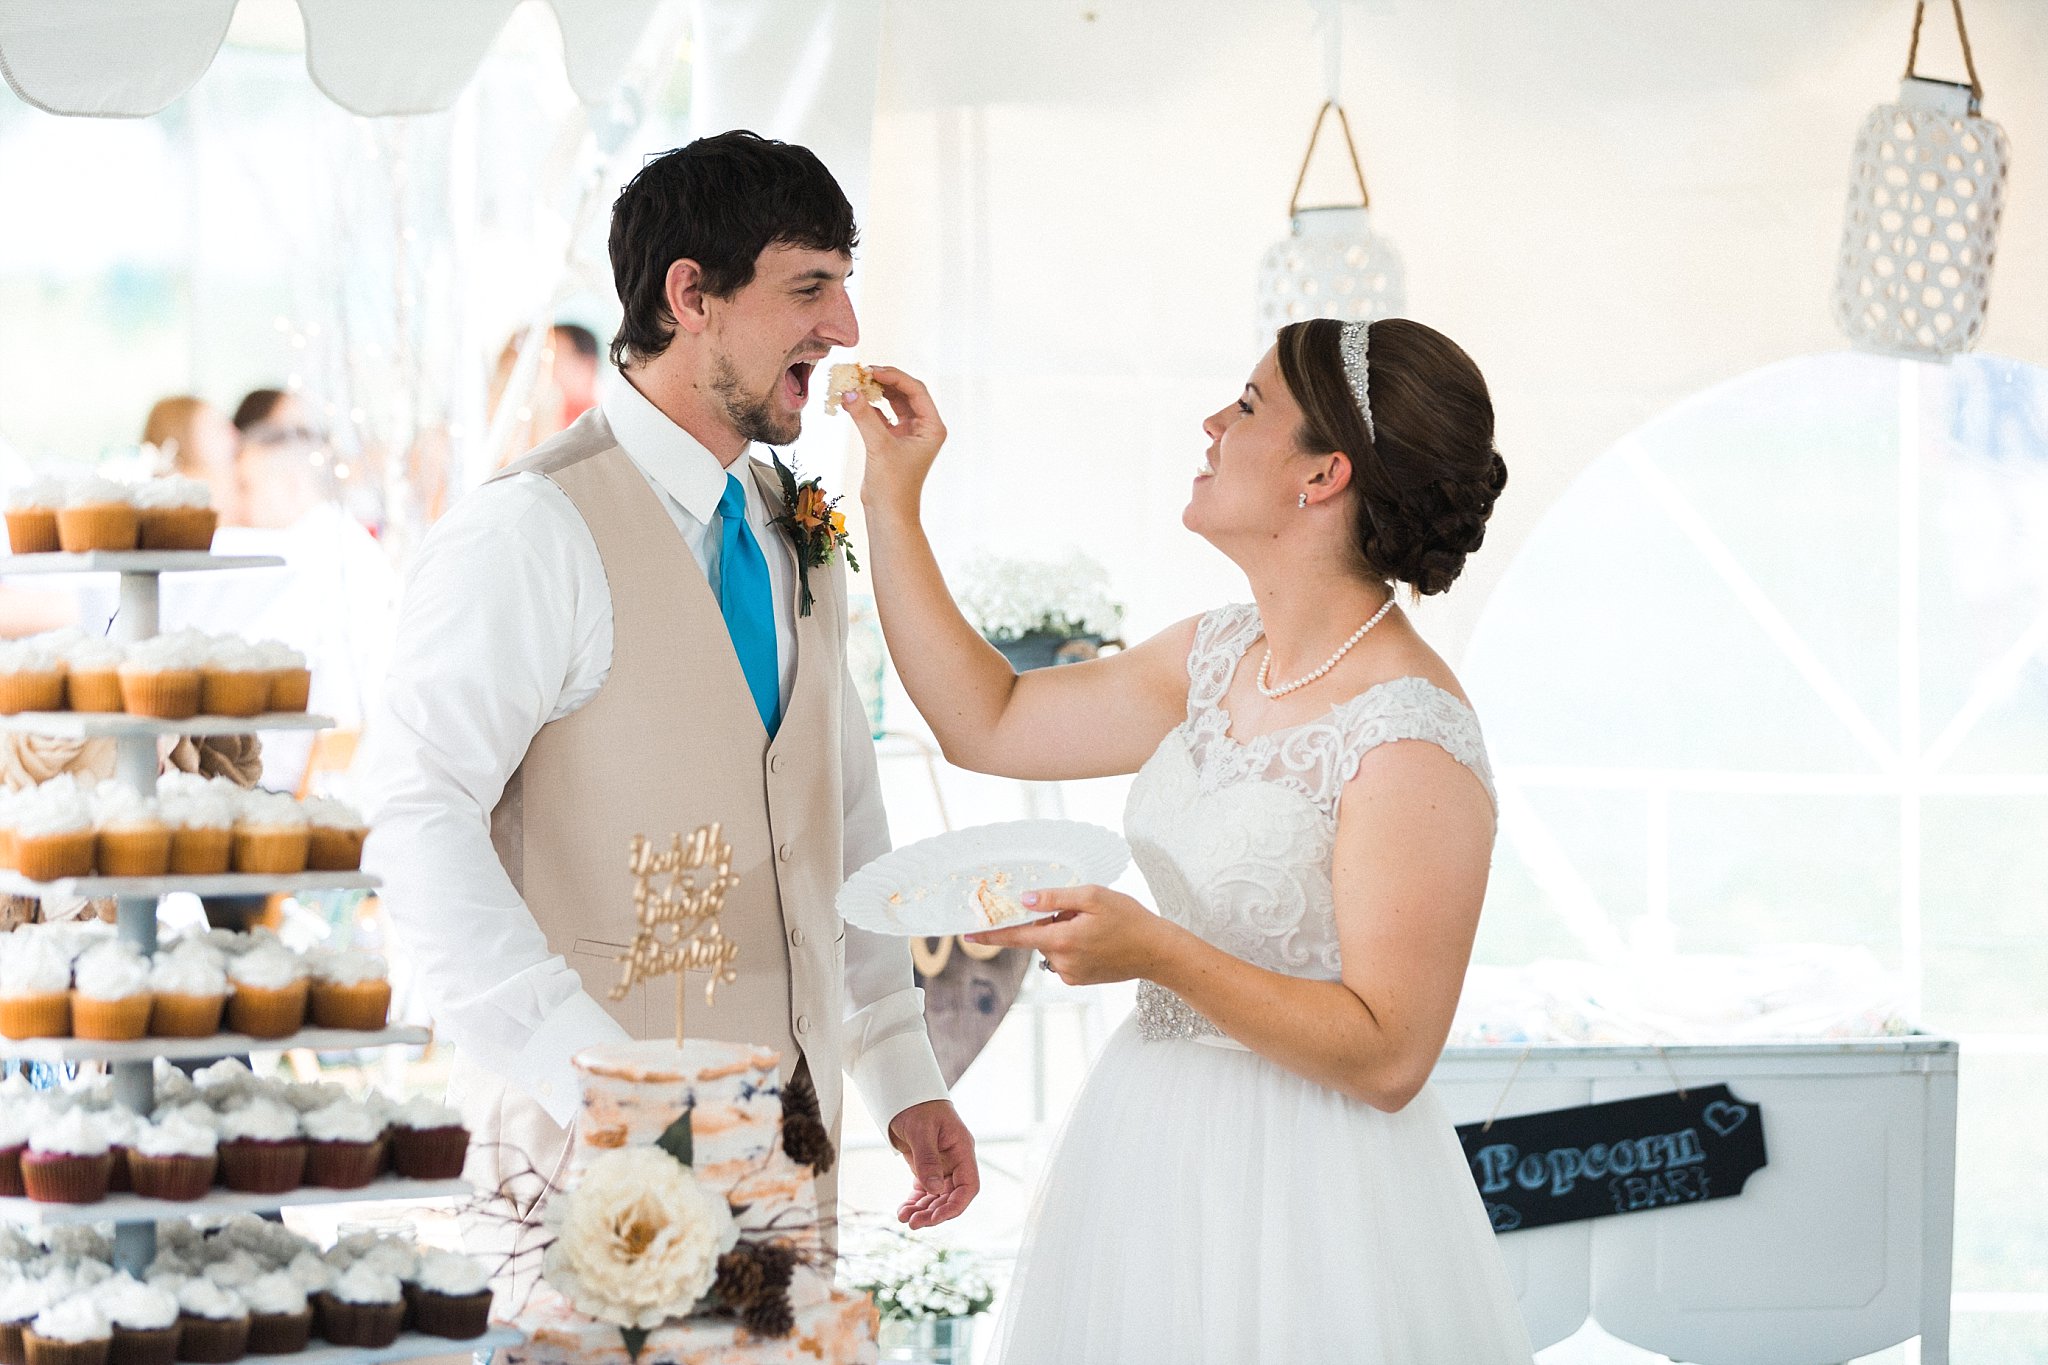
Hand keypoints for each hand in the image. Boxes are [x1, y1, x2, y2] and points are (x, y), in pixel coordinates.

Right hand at [844, 366, 946, 516]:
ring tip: (857, 382)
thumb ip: (864, 416)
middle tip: (862, 372)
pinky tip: (856, 401)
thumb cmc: (893, 485)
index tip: (872, 370)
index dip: (894, 377)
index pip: (915, 391)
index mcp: (932, 427)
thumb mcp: (879, 446)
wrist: (889, 513)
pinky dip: (870, 407)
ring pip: (894, 403)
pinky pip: (883, 415)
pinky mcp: (894, 441)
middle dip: (884, 381)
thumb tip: (847, 392)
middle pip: (905, 393)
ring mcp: (909, 434)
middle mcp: (924, 428)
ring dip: (876, 392)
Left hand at [887, 1098, 978, 1228]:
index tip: (937, 1217)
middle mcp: (955, 1162)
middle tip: (915, 1223)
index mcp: (962, 1150)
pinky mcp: (927, 1167)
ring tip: (905, 1218)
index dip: (956, 1205)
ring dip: (923, 1211)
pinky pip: (925, 1191)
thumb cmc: (918, 1106)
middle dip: (935, 1212)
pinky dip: (915, 1202)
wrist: (905, 1095)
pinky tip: (904, 1211)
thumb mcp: (921, 1131)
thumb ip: (927, 1160)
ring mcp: (941, 1166)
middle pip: (952, 1196)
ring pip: (937, 1197)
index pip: (968, 1186)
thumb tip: (934, 1190)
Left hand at [968, 885, 1175, 985]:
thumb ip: (1056, 897)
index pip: (1016, 936)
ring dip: (1063, 934)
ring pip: (1052, 947)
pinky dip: (1073, 947)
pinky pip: (1064, 959)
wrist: (1157, 951)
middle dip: (1051, 921)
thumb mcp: (1093, 897)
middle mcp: (1062, 961)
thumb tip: (1026, 899)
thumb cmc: (1129, 919)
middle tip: (1081, 913)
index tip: (968, 935)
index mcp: (1062, 939)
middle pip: (1039, 936)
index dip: (991, 935)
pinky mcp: (1080, 980)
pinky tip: (1097, 942)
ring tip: (1095, 928)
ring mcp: (1070, 974)